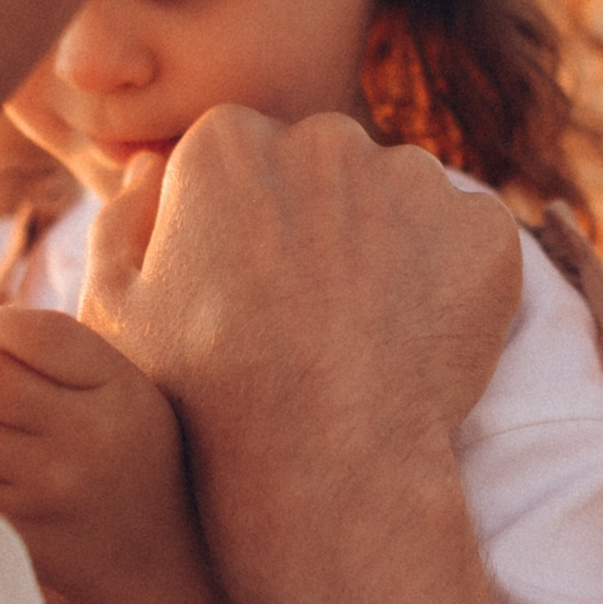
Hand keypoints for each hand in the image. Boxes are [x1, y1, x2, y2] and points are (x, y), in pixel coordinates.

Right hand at [81, 107, 547, 603]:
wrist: (324, 467)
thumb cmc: (203, 397)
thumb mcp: (119, 313)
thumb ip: (121, 222)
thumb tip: (150, 165)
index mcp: (225, 141)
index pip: (240, 161)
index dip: (240, 228)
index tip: (245, 290)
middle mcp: (323, 136)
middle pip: (321, 167)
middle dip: (316, 221)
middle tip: (308, 313)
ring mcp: (414, 177)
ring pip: (397, 198)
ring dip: (386, 245)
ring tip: (363, 331)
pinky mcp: (483, 229)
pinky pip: (467, 239)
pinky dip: (451, 280)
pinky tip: (417, 338)